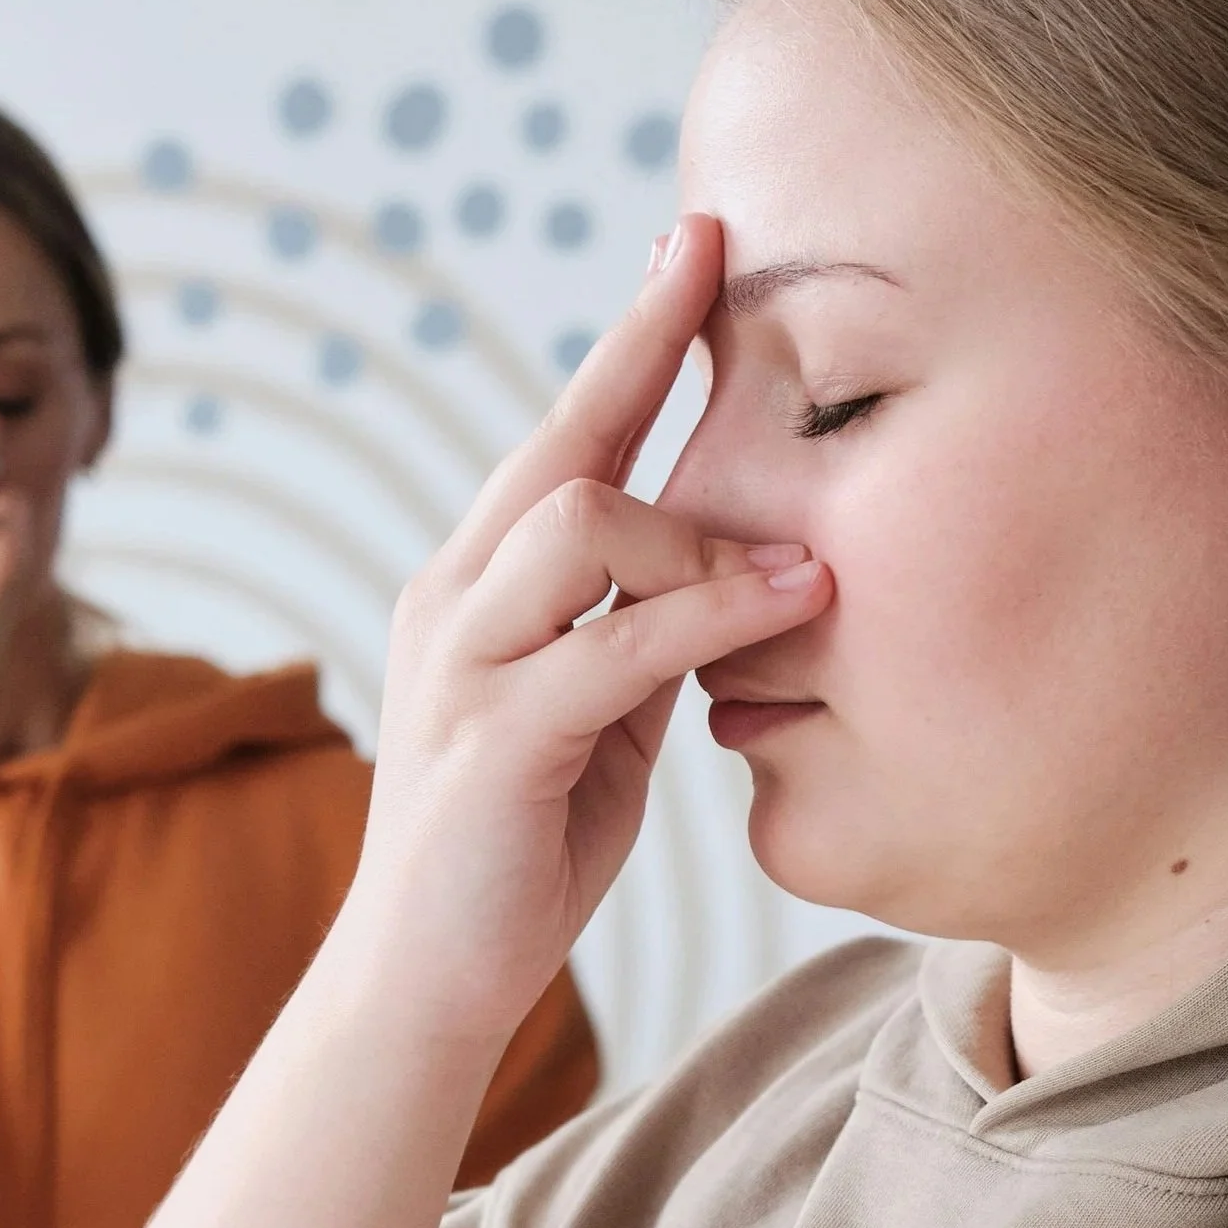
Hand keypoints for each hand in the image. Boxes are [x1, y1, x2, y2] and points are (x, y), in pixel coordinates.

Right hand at [338, 216, 829, 1044]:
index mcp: (477, 587)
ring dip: (705, 535)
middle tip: (722, 266)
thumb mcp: (597, 719)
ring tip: (799, 571)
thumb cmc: (517, 850)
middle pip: (558, 442)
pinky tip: (786, 604)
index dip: (628, 340)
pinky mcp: (491, 739)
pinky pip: (614, 644)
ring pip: (581, 522)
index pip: (559, 437)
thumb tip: (730, 565)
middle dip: (643, 346)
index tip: (691, 245)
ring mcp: (461, 663)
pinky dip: (708, 615)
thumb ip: (639, 634)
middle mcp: (452, 600)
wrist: (428, 982)